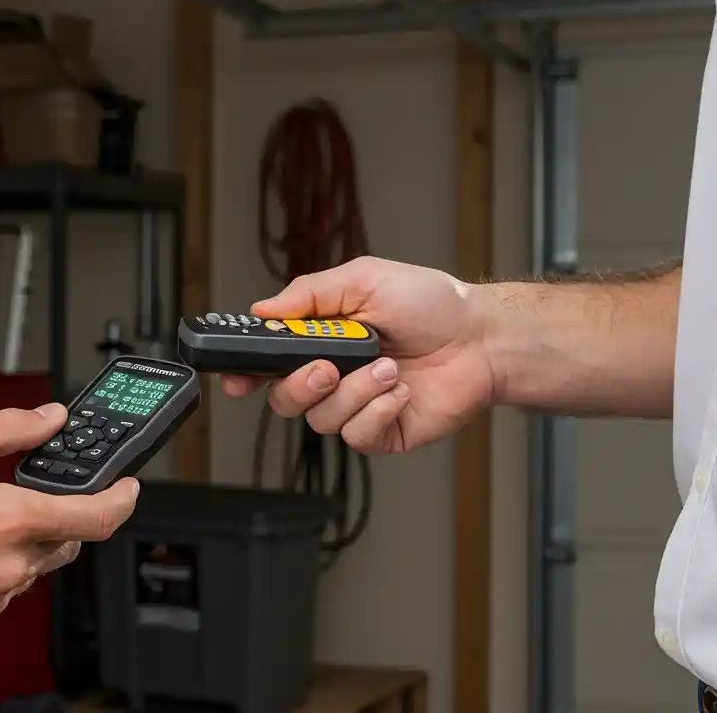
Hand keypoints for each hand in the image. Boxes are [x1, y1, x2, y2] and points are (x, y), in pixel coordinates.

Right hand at [0, 403, 138, 630]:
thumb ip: (12, 428)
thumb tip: (48, 419)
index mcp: (12, 520)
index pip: (95, 518)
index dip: (121, 501)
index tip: (127, 489)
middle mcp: (7, 565)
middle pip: (63, 544)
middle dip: (57, 519)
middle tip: (29, 496)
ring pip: (28, 569)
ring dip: (18, 545)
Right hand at [221, 256, 498, 453]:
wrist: (481, 338)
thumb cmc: (431, 304)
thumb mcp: (364, 280)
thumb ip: (309, 294)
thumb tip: (263, 308)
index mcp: (320, 339)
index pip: (268, 361)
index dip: (245, 372)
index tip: (235, 378)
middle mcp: (333, 376)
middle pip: (284, 399)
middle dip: (301, 385)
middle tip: (328, 367)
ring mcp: (356, 407)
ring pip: (321, 419)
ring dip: (356, 392)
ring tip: (389, 368)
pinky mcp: (382, 432)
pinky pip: (357, 436)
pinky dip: (378, 411)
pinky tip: (400, 391)